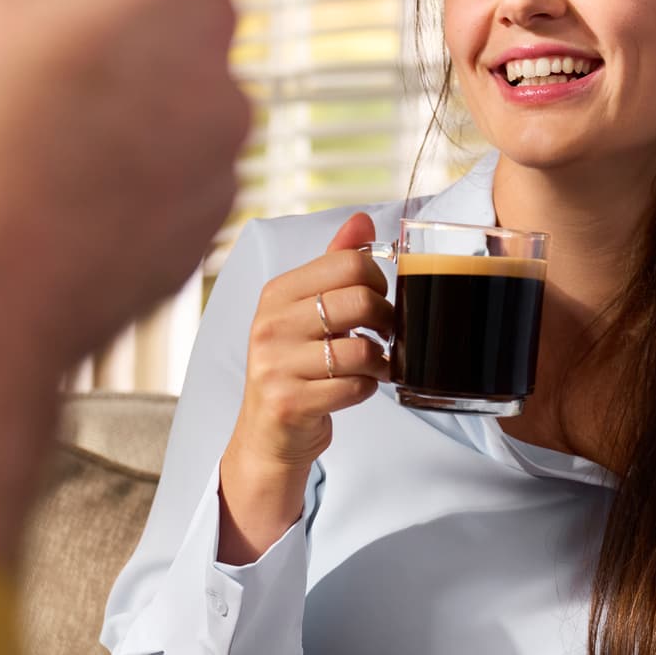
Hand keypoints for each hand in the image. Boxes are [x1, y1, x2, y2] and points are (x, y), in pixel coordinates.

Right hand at [0, 0, 247, 383]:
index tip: (14, 5)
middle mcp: (224, 73)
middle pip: (154, 16)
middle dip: (91, 31)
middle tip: (8, 77)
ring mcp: (219, 158)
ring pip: (156, 95)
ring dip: (106, 103)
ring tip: (27, 146)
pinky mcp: (199, 225)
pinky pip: (157, 170)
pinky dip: (116, 173)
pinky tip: (54, 196)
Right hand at [217, 213, 391, 560]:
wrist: (269, 435)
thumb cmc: (296, 367)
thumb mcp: (307, 312)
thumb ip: (334, 265)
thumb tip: (362, 219)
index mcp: (276, 293)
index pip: (347, 263)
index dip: (378, 281)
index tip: (377, 300)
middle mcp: (270, 325)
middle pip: (359, 300)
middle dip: (386, 321)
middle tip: (384, 335)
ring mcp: (276, 365)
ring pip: (361, 349)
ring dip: (380, 361)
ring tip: (373, 365)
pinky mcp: (290, 402)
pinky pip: (355, 387)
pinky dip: (368, 389)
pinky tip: (355, 388)